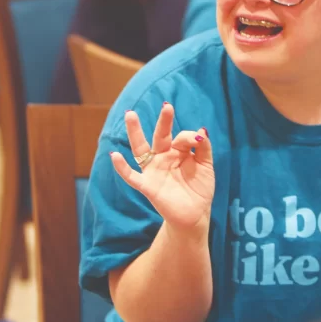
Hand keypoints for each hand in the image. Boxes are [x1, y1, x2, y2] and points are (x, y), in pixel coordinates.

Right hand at [111, 103, 213, 231]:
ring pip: (141, 149)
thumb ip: (203, 148)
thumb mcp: (206, 165)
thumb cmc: (199, 189)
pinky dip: (122, 167)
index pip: (180, 137)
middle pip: (160, 136)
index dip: (189, 136)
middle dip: (163, 121)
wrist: (195, 215)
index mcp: (177, 152)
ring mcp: (154, 171)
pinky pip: (131, 176)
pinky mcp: (148, 186)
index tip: (199, 139)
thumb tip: (201, 131)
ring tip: (130, 115)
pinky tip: (114, 156)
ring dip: (135, 133)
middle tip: (167, 106)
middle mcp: (163, 158)